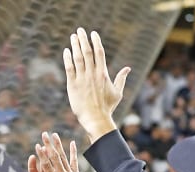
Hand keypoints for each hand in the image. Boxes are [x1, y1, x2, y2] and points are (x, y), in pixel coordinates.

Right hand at [29, 132, 79, 171]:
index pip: (46, 165)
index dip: (42, 156)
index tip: (37, 146)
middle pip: (54, 157)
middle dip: (49, 145)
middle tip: (44, 134)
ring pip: (63, 157)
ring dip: (58, 145)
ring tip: (54, 134)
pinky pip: (74, 161)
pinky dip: (73, 152)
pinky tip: (73, 142)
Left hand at [64, 28, 130, 142]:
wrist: (96, 119)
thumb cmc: (107, 107)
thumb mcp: (117, 92)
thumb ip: (121, 79)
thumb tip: (128, 69)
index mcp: (103, 74)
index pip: (99, 52)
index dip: (96, 41)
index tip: (93, 33)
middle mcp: (92, 74)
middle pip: (87, 52)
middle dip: (83, 39)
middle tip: (80, 30)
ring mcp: (82, 79)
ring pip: (77, 58)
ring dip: (75, 45)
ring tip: (73, 36)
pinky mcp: (72, 86)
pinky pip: (69, 69)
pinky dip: (67, 59)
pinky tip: (66, 51)